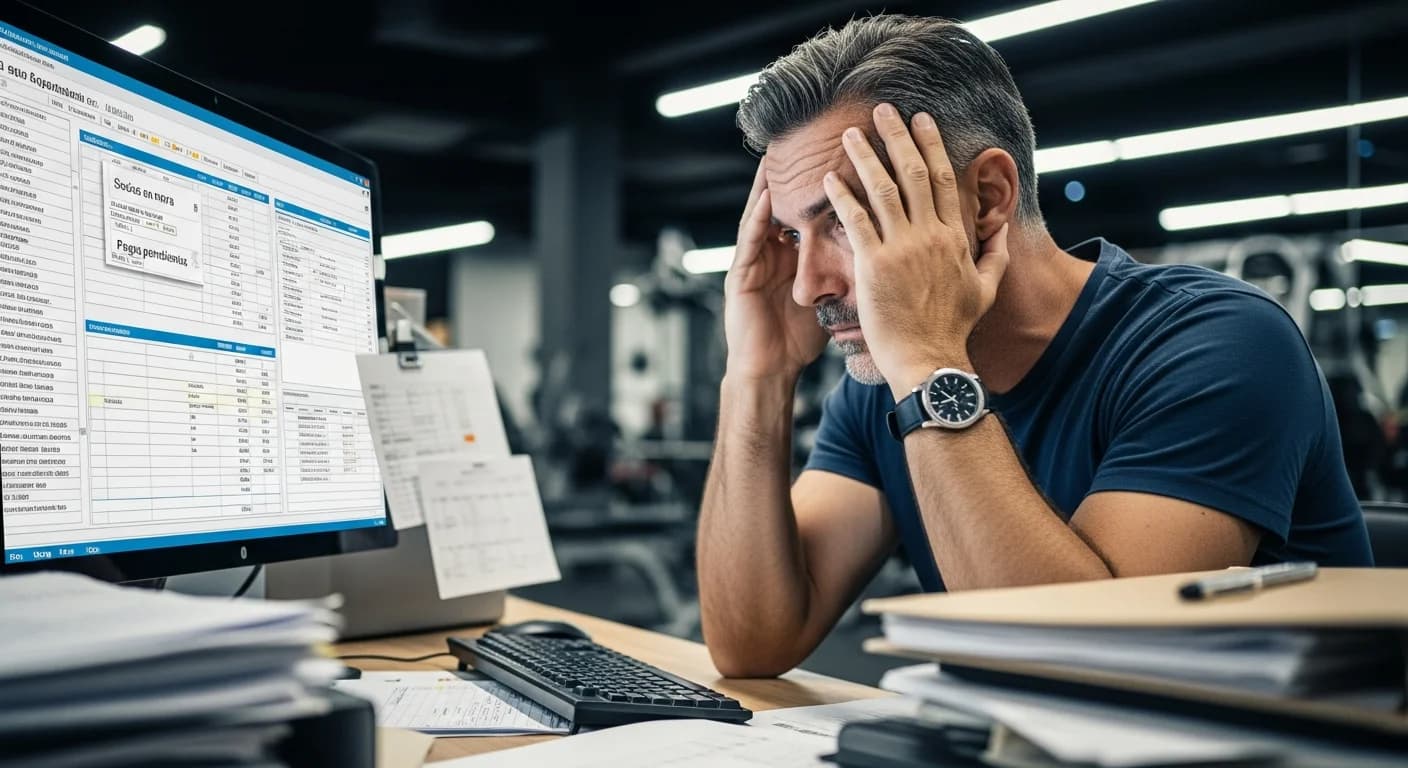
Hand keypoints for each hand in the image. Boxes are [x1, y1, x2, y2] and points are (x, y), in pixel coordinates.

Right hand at [723, 159, 827, 382]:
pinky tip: (768, 195)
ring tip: (784, 152)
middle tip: (812, 139)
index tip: (842, 157)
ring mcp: (754, 259)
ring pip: (764, 212)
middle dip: (797, 172)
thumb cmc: (798, 340)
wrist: (769, 370)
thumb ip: (845, 275)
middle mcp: (773, 250)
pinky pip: (750, 239)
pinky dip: (759, 216)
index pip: (810, 210)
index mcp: (794, 254)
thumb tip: (884, 260)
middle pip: (787, 202)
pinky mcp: (740, 274)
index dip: (825, 185)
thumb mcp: (828, 298)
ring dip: (772, 182)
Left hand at [822, 104, 1009, 389]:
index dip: (931, 145)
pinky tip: (830, 176)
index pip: (945, 180)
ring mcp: (902, 249)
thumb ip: (995, 255)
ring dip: (866, 156)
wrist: (930, 360)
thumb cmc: (953, 329)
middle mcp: (930, 236)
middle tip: (883, 110)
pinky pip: (857, 221)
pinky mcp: (875, 266)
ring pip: (883, 189)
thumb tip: (1002, 230)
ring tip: (851, 133)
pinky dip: (844, 195)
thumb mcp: (986, 289)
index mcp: (955, 238)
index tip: (921, 120)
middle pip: (915, 173)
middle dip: (898, 137)